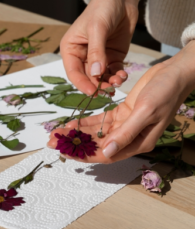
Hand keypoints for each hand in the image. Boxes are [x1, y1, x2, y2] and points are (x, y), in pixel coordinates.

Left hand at [48, 41, 194, 162]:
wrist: (174, 73)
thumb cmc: (165, 92)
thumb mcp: (146, 112)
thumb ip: (126, 133)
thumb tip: (106, 152)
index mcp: (138, 142)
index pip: (106, 154)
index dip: (85, 154)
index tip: (65, 151)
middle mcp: (129, 137)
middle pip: (98, 145)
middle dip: (76, 144)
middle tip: (54, 141)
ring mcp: (125, 125)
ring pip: (97, 133)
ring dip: (78, 133)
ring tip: (58, 132)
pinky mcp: (122, 113)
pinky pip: (101, 121)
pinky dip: (87, 122)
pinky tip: (73, 123)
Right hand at [60, 0, 142, 95]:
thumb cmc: (102, 8)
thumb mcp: (96, 29)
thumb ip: (96, 52)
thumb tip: (95, 74)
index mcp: (71, 49)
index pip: (74, 72)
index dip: (82, 84)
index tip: (93, 92)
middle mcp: (82, 56)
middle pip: (88, 77)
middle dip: (98, 85)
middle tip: (109, 90)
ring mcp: (98, 58)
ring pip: (101, 77)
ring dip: (109, 82)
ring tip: (118, 81)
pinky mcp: (112, 57)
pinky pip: (113, 72)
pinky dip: (118, 76)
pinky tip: (123, 75)